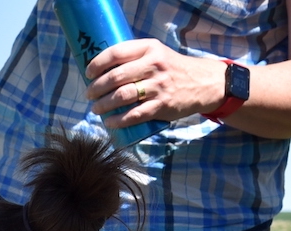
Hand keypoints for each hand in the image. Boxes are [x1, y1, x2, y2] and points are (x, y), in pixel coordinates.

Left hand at [85, 38, 232, 126]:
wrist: (202, 83)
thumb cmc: (171, 68)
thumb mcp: (156, 54)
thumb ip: (134, 58)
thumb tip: (102, 70)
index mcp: (150, 48)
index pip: (117, 53)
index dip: (97, 64)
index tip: (88, 73)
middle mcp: (154, 65)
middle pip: (116, 77)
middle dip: (97, 87)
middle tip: (89, 94)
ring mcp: (158, 86)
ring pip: (122, 96)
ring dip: (104, 104)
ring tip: (96, 108)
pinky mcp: (162, 105)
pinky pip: (135, 115)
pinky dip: (119, 120)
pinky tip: (109, 122)